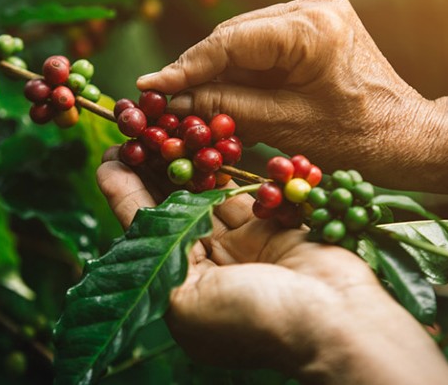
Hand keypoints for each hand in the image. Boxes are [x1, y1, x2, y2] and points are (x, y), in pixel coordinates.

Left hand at [96, 148, 447, 384]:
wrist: (337, 322)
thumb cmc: (254, 319)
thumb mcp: (185, 296)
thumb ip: (152, 246)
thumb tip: (118, 199)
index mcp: (179, 292)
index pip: (145, 233)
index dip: (124, 193)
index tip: (110, 155)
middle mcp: (206, 269)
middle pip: (172, 210)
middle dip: (153, 171)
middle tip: (134, 130)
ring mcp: (240, 247)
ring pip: (204, 195)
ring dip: (185, 162)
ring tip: (162, 126)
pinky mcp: (269, 227)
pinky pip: (240, 191)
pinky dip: (223, 167)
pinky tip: (204, 139)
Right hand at [137, 0, 447, 193]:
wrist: (403, 134)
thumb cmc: (354, 138)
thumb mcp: (284, 127)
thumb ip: (227, 106)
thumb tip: (175, 99)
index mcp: (313, 28)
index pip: (231, 42)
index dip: (186, 66)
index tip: (150, 86)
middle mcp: (313, 6)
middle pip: (234, 36)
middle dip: (197, 69)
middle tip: (160, 98)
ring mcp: (315, 10)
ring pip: (243, 39)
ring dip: (215, 70)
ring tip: (183, 100)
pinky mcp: (313, 22)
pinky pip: (260, 44)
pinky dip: (238, 69)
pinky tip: (216, 91)